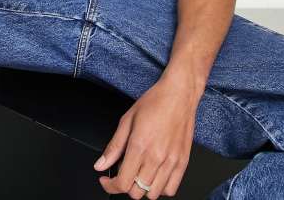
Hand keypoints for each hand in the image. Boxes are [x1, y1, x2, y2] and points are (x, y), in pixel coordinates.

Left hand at [93, 74, 199, 197]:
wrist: (179, 94)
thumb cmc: (155, 102)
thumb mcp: (127, 120)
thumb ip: (114, 146)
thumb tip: (100, 165)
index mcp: (140, 146)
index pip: (122, 183)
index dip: (110, 186)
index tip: (106, 181)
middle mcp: (156, 157)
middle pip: (136, 192)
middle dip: (125, 186)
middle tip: (123, 172)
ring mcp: (171, 162)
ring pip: (153, 194)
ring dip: (142, 188)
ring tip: (139, 172)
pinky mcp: (183, 162)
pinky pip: (171, 190)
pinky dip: (160, 188)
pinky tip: (155, 174)